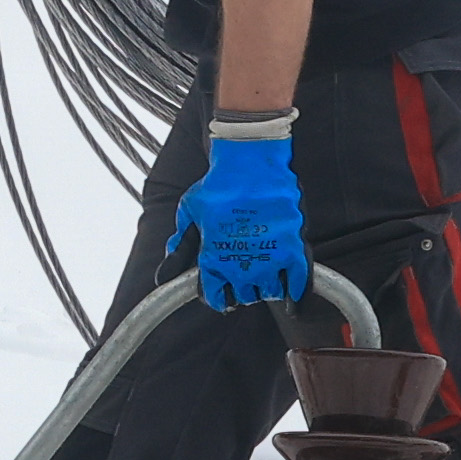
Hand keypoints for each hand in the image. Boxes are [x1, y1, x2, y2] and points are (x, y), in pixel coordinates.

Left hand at [171, 135, 307, 311]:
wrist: (250, 159)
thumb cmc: (217, 183)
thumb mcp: (189, 213)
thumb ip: (179, 247)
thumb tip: (162, 276)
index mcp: (211, 260)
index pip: (215, 298)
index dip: (219, 296)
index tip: (223, 291)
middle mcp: (240, 264)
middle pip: (245, 296)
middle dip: (244, 289)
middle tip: (245, 273)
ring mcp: (268, 257)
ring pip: (270, 292)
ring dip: (267, 287)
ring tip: (265, 273)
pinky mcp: (293, 247)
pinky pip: (298, 282)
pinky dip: (296, 294)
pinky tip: (292, 300)